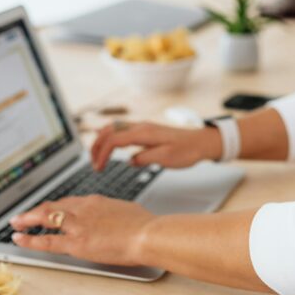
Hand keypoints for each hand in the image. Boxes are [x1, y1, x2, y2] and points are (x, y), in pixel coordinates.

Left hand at [9, 195, 155, 265]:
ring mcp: (77, 225)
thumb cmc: (143, 224)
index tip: (48, 210)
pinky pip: (47, 240)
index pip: (68, 202)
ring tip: (16, 224)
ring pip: (45, 218)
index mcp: (95, 201)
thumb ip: (112, 212)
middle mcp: (82, 209)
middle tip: (23, 215)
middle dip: (35, 211)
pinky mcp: (76, 242)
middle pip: (52, 206)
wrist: (147, 233)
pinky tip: (19, 239)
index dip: (55, 207)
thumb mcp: (125, 209)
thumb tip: (113, 215)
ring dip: (27, 220)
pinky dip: (30, 239)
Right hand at [90, 121, 220, 170]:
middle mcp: (141, 127)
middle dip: (97, 146)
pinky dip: (111, 137)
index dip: (102, 153)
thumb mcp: (166, 158)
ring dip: (102, 141)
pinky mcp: (146, 131)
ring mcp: (143, 127)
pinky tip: (109, 146)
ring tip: (96, 156)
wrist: (202, 142)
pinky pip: (122, 130)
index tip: (98, 168)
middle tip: (93, 163)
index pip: (114, 140)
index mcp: (143, 133)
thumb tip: (131, 161)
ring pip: (114, 128)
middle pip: (109, 131)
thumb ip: (145, 159)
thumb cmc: (187, 150)